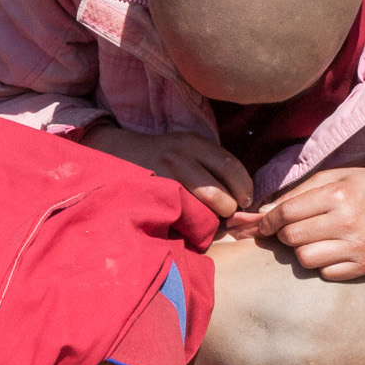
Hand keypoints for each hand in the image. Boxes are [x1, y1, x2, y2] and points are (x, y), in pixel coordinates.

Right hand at [82, 125, 253, 218]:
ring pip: (201, 203)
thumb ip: (211, 164)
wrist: (119, 153)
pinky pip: (181, 212)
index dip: (244, 187)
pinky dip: (192, 221)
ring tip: (210, 219)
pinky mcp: (153, 192)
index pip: (231, 165)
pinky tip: (190, 221)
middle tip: (228, 213)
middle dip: (229, 207)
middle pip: (219, 189)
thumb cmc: (161, 156)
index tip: (246, 200)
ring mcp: (164, 175)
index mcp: (194, 143)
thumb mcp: (187, 148)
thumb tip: (241, 193)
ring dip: (212, 217)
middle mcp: (180, 156)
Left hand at [240, 166, 364, 280]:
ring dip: (302, 250)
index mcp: (338, 195)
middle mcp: (349, 222)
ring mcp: (358, 247)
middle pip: (292, 238)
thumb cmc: (361, 188)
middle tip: (294, 229)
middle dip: (285, 234)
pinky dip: (322, 264)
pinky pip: (325, 273)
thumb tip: (260, 216)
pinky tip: (332, 250)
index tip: (263, 225)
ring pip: (305, 259)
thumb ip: (295, 195)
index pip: (287, 213)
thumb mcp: (331, 179)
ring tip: (315, 239)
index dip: (268, 221)